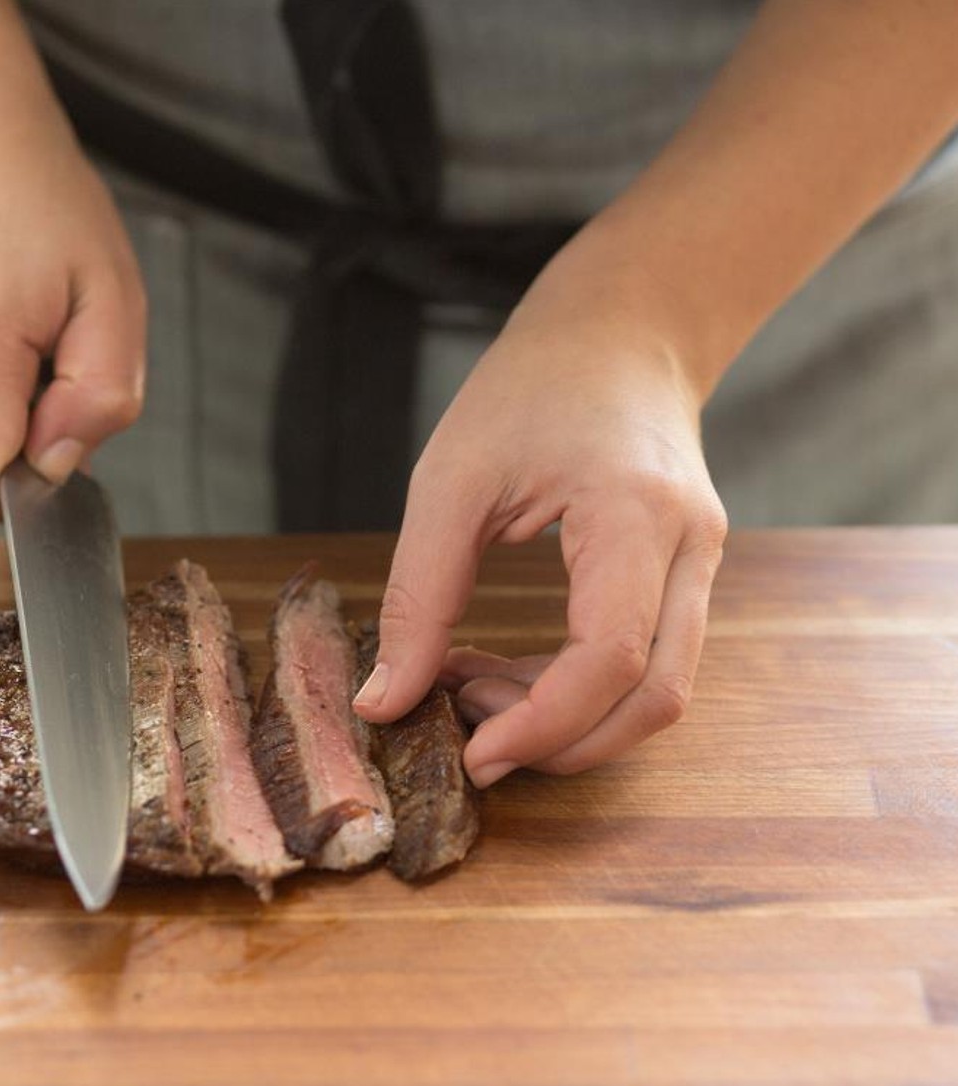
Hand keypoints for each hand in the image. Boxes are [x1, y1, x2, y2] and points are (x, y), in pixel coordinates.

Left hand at [354, 268, 727, 785]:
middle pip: (657, 697)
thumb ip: (418, 596)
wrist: (617, 332)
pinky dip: (579, 689)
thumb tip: (384, 701)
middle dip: (563, 742)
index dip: (543, 724)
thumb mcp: (451, 481)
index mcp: (637, 514)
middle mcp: (691, 547)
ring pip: (660, 690)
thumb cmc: (530, 388)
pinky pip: (649, 661)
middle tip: (471, 738)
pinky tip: (508, 671)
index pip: (612, 658)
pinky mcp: (686, 573)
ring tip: (473, 691)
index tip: (472, 753)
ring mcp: (701, 563)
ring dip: (569, 719)